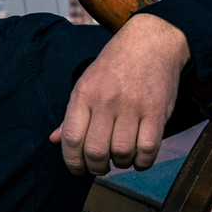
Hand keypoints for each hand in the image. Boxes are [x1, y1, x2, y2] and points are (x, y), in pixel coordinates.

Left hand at [50, 13, 190, 174]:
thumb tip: (54, 140)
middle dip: (96, 167)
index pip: (71, 138)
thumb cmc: (115, 66)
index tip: (77, 168)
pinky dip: (142, 162)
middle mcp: (106, 100)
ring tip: (120, 158)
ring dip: (120, 164)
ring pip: (122, 152)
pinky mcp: (156, 111)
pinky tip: (138, 158)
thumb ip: (72, 115)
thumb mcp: (86, 83)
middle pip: (96, 150)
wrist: (151, 42)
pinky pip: (148, 149)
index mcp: (84, 94)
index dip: (72, 161)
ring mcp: (133, 106)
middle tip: (100, 166)